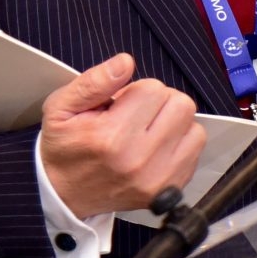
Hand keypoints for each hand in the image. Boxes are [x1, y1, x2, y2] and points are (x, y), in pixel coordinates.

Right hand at [40, 54, 204, 218]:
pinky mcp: (173, 188)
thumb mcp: (61, 108)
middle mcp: (140, 159)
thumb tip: (126, 62)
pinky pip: (196, 149)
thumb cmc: (65, 147)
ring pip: (194, 126)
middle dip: (159, 103)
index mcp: (111, 137)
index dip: (136, 91)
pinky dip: (181, 143)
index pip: (153, 88)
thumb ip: (93, 82)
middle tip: (136, 116)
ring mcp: (160, 177)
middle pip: (180, 105)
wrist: (65, 195)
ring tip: (148, 131)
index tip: (119, 106)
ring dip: (174, 123)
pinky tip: (157, 147)